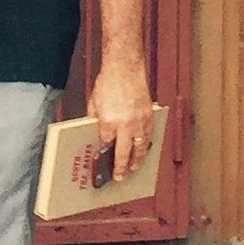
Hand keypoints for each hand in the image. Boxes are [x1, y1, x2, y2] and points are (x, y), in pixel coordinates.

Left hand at [87, 60, 152, 181]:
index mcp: (109, 122)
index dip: (104, 157)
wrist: (125, 66)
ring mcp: (140, 121)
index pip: (106, 146)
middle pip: (125, 153)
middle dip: (122, 168)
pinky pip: (150, 136)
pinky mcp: (149, 116)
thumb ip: (94, 120)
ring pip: (141, 148)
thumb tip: (96, 134)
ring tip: (134, 168)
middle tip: (120, 177)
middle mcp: (126, 125)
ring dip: (138, 160)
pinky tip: (144, 149)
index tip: (103, 165)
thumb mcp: (94, 103)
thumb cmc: (108, 81)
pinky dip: (147, 145)